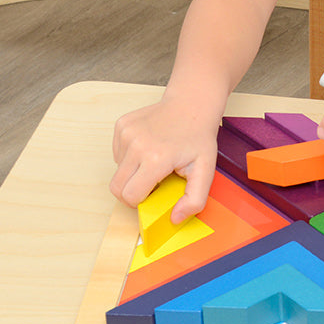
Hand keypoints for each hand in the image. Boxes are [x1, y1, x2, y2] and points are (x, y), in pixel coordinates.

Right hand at [109, 94, 218, 217]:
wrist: (192, 104)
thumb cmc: (198, 138)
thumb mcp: (206, 171)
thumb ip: (194, 200)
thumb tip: (174, 219)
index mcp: (156, 158)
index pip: (129, 196)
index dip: (141, 201)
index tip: (154, 192)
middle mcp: (136, 144)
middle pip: (117, 187)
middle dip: (131, 192)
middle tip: (151, 183)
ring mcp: (126, 132)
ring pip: (116, 170)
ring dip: (131, 173)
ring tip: (153, 161)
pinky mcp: (121, 125)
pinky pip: (116, 154)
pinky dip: (128, 158)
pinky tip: (147, 148)